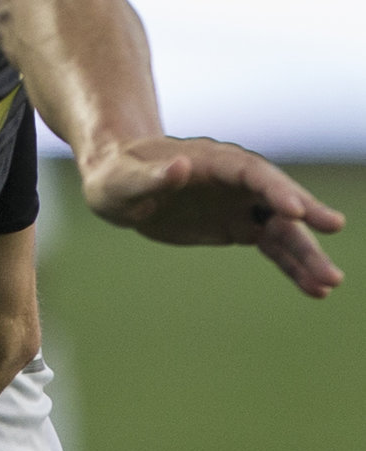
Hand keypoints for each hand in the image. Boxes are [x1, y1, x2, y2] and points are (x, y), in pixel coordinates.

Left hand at [80, 136, 345, 297]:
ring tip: (328, 283)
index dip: (274, 189)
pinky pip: (272, 247)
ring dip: (306, 253)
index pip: (252, 172)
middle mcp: (235, 181)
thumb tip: (182, 166)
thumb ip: (150, 176)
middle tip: (334, 229)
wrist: (118, 184)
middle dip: (306, 217)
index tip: (295, 209)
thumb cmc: (115, 174)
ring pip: (282, 228)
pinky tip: (313, 289)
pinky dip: (292, 266)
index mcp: (212, 161)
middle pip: (278, 199)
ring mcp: (240, 204)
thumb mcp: (122, 178)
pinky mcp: (238, 226)